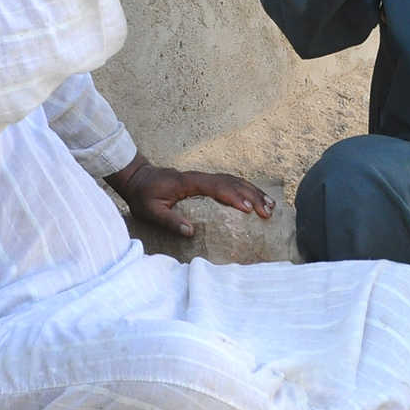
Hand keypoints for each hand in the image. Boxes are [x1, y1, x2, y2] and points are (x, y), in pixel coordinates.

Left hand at [107, 158, 273, 236]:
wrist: (138, 178)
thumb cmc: (143, 196)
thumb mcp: (150, 211)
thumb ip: (169, 220)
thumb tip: (191, 232)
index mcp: (188, 183)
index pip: (217, 187)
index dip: (234, 197)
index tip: (250, 209)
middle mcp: (200, 177)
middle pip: (232, 182)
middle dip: (253, 196)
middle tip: (268, 212)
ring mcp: (204, 178)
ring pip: (234, 180)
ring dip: (253, 192)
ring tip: (270, 206)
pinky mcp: (205, 181)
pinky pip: (230, 182)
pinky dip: (245, 189)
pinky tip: (256, 198)